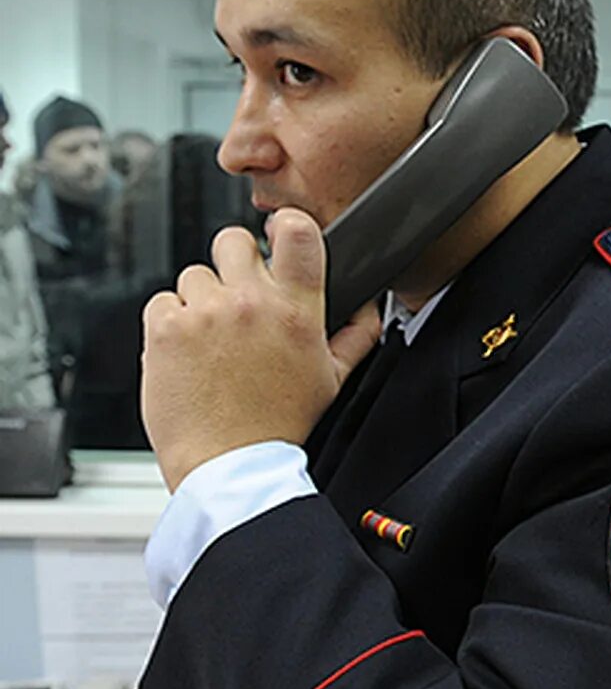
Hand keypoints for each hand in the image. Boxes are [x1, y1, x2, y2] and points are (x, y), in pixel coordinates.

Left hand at [141, 209, 380, 491]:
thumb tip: (368, 310)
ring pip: (194, 275)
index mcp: (296, 311)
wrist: (229, 464)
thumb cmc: (279, 425)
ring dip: (201, 302)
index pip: (298, 232)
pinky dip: (171, 324)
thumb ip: (356, 337)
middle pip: (233, 240)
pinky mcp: (165, 328)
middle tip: (237, 299)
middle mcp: (251, 303)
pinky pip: (163, 302)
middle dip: (234, 263)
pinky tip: (188, 354)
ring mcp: (205, 313)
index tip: (279, 234)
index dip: (286, 225)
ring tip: (212, 342)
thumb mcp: (330, 380)